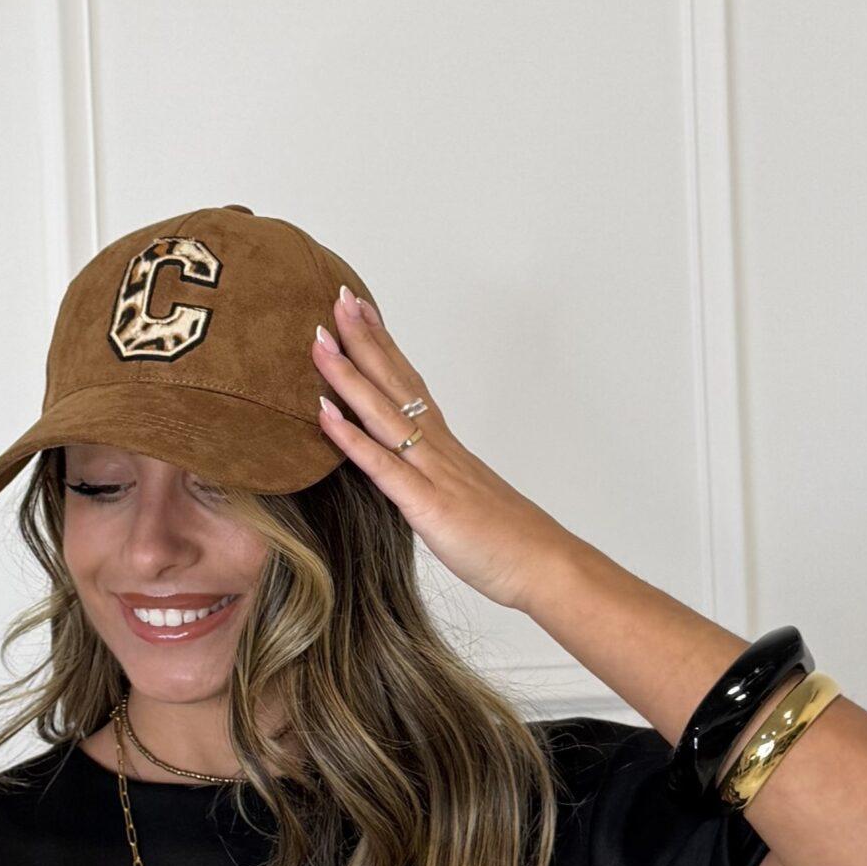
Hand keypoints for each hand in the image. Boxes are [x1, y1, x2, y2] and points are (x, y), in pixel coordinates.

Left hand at [311, 286, 574, 613]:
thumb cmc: (509, 545)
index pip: (411, 385)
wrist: (546, 567)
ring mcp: (434, 475)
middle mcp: (439, 451)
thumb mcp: (465, 508)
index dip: (385, 347)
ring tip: (320, 341)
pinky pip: (383, 467)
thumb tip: (417, 485)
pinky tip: (324, 414)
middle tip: (338, 298)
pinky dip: (351, 439)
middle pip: (397, 384)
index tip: (363, 313)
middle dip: (364, 340)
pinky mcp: (428, 507)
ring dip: (349, 376)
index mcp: (447, 450)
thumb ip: (438, 489)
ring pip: (385, 414)